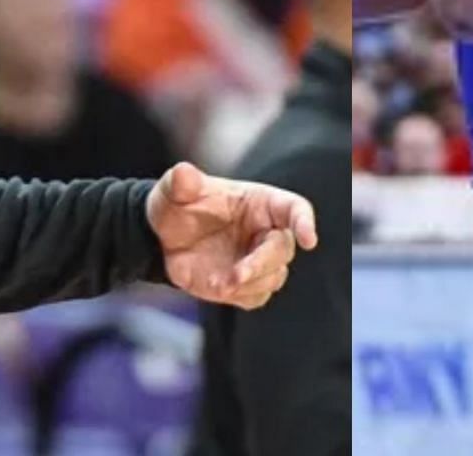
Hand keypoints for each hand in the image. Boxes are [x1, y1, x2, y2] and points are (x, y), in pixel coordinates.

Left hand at [146, 162, 316, 310]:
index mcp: (260, 203)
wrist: (164, 238)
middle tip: (238, 274)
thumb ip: (182, 182)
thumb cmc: (179, 206)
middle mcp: (265, 232)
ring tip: (221, 283)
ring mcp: (257, 260)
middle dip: (263, 263)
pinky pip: (254, 297)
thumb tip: (183, 174)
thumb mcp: (176, 190)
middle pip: (283, 249)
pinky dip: (239, 296)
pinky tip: (215, 287)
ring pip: (273, 277)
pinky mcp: (245, 285)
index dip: (304, 222)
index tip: (308, 240)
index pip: (294, 209)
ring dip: (251, 283)